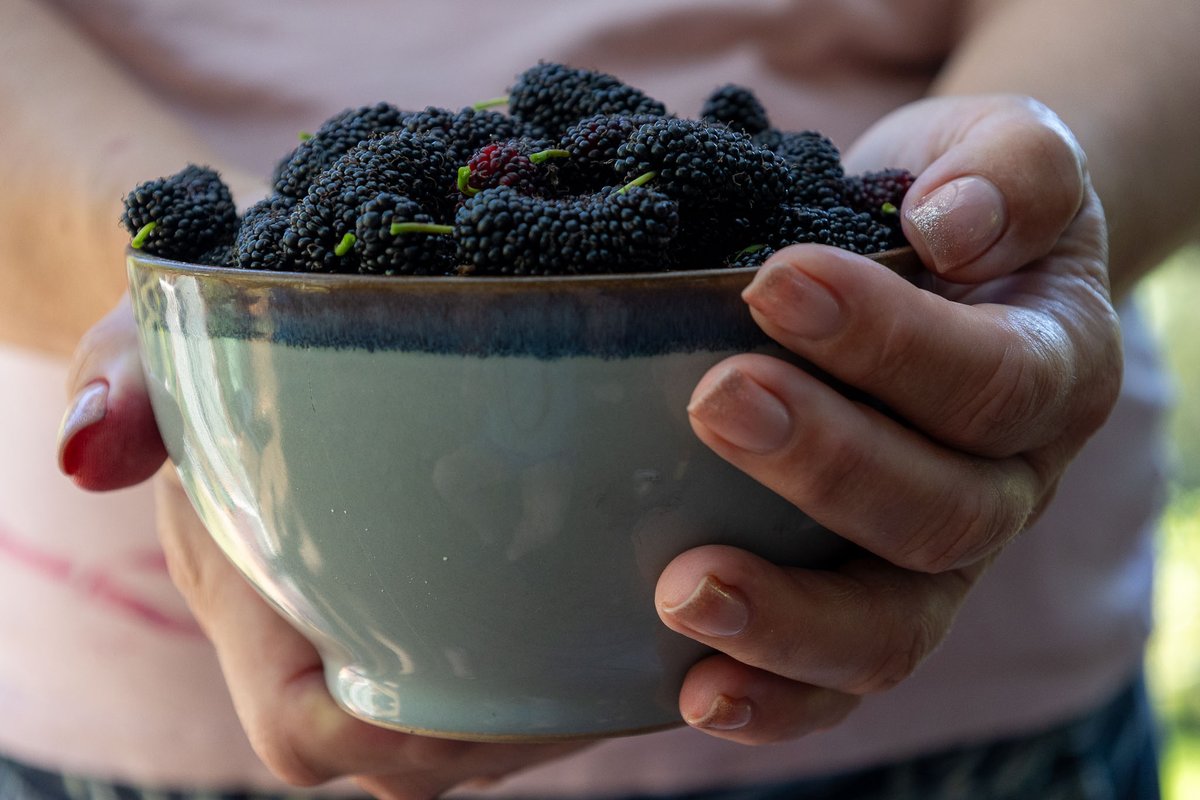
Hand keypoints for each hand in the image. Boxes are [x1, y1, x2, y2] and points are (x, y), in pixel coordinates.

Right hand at [57, 301, 585, 798]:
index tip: (490, 663)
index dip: (391, 723)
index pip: (308, 725)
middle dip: (501, 734)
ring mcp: (381, 663)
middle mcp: (317, 663)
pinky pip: (500, 706)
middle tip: (604, 665)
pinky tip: (624, 630)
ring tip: (629, 658)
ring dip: (546, 718)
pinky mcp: (436, 646)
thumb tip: (90, 448)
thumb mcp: (161, 344)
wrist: (269, 363)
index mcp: (246, 618)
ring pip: (463, 746)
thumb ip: (124, 381)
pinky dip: (560, 685)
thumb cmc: (219, 356)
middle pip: (408, 758)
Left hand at [656, 94, 1121, 742]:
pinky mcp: (876, 599)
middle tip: (716, 401)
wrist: (951, 256)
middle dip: (825, 465)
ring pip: (895, 628)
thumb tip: (952, 224)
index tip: (775, 284)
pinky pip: (840, 676)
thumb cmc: (957, 204)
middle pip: (941, 514)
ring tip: (682, 586)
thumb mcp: (1002, 154)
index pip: (989, 379)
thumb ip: (1009, 171)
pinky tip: (696, 691)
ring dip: (789, 615)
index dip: (889, 344)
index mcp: (1053, 371)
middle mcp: (1008, 483)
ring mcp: (942, 559)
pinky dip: (775, 697)